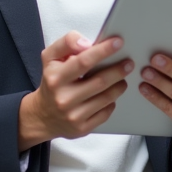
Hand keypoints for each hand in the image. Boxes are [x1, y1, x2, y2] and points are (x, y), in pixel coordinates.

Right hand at [18, 31, 131, 150]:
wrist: (42, 115)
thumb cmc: (52, 82)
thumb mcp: (51, 58)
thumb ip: (67, 43)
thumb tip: (87, 44)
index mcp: (56, 78)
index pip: (83, 61)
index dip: (103, 51)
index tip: (118, 42)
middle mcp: (63, 98)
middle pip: (99, 81)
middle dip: (118, 70)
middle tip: (129, 63)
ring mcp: (73, 115)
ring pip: (105, 98)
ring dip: (119, 86)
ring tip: (123, 78)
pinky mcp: (82, 128)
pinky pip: (105, 113)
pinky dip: (112, 102)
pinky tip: (112, 95)